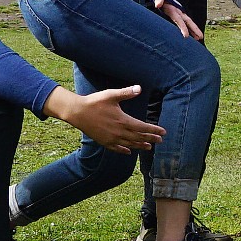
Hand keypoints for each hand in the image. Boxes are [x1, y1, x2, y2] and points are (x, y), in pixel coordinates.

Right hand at [49, 84, 164, 154]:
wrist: (77, 112)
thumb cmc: (95, 102)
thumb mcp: (111, 95)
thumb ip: (126, 92)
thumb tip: (139, 88)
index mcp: (123, 120)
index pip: (142, 127)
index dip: (153, 130)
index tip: (163, 132)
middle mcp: (118, 132)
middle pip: (138, 137)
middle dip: (150, 138)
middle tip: (160, 140)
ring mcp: (111, 138)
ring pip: (129, 144)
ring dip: (140, 145)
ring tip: (149, 147)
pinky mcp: (103, 141)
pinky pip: (116, 148)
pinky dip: (124, 150)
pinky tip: (128, 152)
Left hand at [159, 0, 203, 40]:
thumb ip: (159, 0)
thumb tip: (157, 5)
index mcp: (173, 9)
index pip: (179, 20)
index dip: (182, 27)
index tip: (186, 36)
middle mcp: (179, 12)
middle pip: (188, 21)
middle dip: (194, 29)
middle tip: (200, 37)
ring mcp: (180, 14)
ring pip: (188, 23)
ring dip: (194, 30)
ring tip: (199, 38)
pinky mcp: (178, 15)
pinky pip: (185, 23)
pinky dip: (190, 29)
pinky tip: (192, 35)